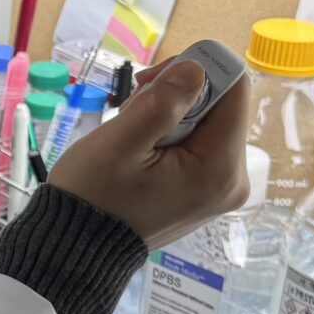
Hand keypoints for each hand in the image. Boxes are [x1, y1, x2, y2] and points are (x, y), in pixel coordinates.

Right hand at [47, 50, 253, 248]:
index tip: (150, 81)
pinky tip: (144, 148)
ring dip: (172, 113)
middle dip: (179, 95)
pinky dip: (174, 133)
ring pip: (210, 120)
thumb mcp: (119, 143)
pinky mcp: (208, 189)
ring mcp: (222, 187)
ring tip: (134, 134)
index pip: (234, 89)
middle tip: (134, 109)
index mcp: (219, 169)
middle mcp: (232, 179)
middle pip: (223, 104)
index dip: (195, 69)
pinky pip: (202, 142)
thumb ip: (161, 103)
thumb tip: (196, 68)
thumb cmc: (93, 196)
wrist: (79, 245)